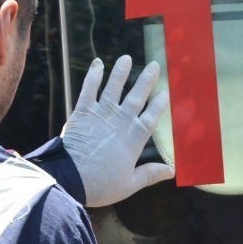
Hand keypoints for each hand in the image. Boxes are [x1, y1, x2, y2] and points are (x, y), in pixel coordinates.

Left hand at [62, 55, 173, 206]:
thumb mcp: (129, 184)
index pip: (151, 117)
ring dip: (121, 72)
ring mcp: (101, 115)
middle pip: (137, 97)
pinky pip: (89, 90)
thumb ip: (150, 174)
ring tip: (126, 58)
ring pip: (114, 88)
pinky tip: (98, 64)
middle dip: (146, 80)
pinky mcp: (82, 113)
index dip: (159, 104)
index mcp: (134, 139)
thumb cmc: (101, 184)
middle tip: (154, 65)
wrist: (70, 179)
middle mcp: (120, 122)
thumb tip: (171, 170)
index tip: (165, 92)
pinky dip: (93, 76)